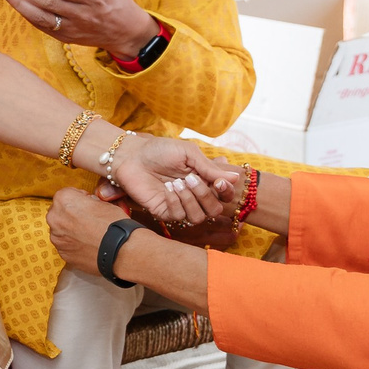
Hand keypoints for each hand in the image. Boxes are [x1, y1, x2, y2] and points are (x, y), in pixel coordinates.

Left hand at [47, 186, 130, 272]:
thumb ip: (87, 202)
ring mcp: (57, 237)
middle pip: (60, 212)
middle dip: (72, 215)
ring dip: (71, 230)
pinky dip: (74, 245)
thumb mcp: (102, 202)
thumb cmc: (113, 225)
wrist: (120, 250)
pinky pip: (66, 245)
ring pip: (61, 230)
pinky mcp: (62, 253)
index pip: (67, 194)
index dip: (80, 199)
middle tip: (88, 220)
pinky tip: (87, 245)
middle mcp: (55, 218)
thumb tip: (87, 205)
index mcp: (63, 200)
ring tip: (89, 234)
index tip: (87, 204)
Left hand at [107, 134, 240, 227]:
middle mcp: (195, 195)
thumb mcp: (188, 153)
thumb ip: (209, 167)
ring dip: (189, 199)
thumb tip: (235, 178)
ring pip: (198, 217)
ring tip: (176, 182)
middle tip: (191, 178)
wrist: (132, 156)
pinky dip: (175, 202)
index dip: (225, 192)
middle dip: (205, 195)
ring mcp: (180, 206)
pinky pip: (179, 217)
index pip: (224, 194)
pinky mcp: (165, 213)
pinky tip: (167, 189)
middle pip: (214, 210)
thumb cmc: (160, 151)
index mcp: (204, 180)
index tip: (218, 182)